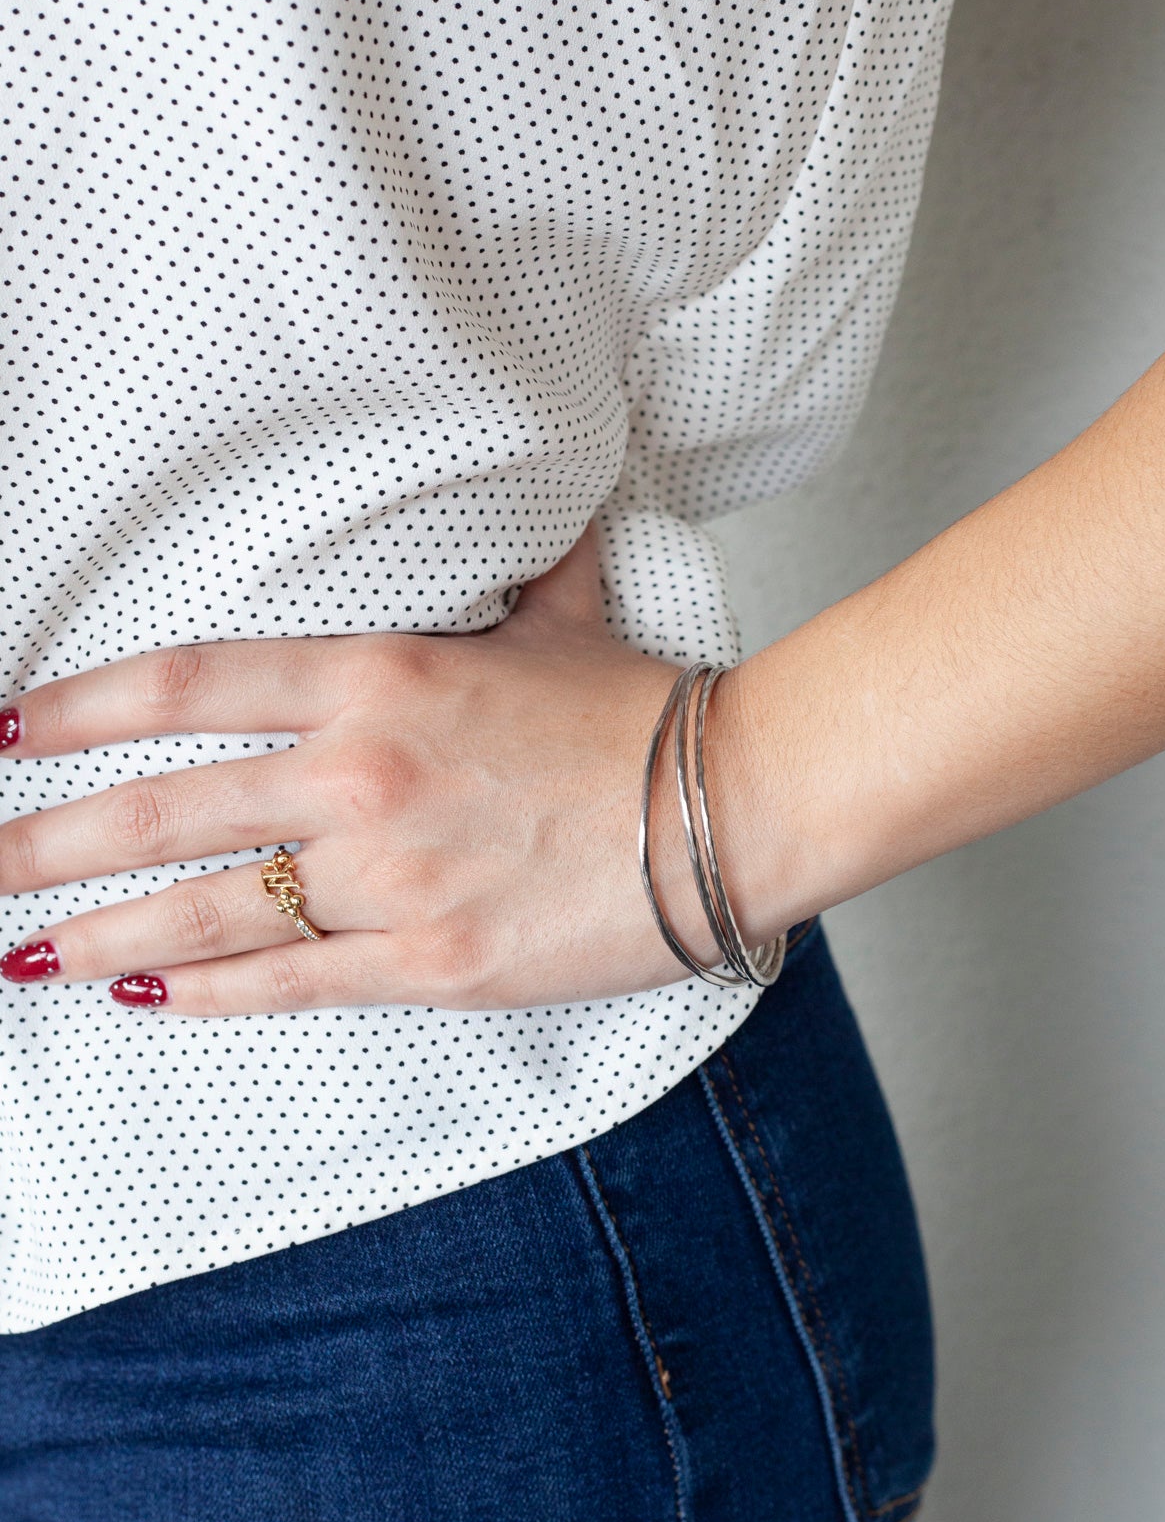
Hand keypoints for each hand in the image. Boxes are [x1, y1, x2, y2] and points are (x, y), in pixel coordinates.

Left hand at [0, 526, 733, 1014]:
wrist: (733, 805)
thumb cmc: (645, 715)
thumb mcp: (563, 619)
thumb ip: (510, 578)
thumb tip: (522, 521)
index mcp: (379, 677)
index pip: (186, 687)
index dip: (79, 711)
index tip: (8, 732)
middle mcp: (359, 775)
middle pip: (159, 809)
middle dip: (44, 842)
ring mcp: (387, 877)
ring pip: (204, 911)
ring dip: (98, 934)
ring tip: (28, 950)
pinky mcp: (428, 964)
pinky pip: (288, 985)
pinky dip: (206, 996)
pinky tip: (145, 1000)